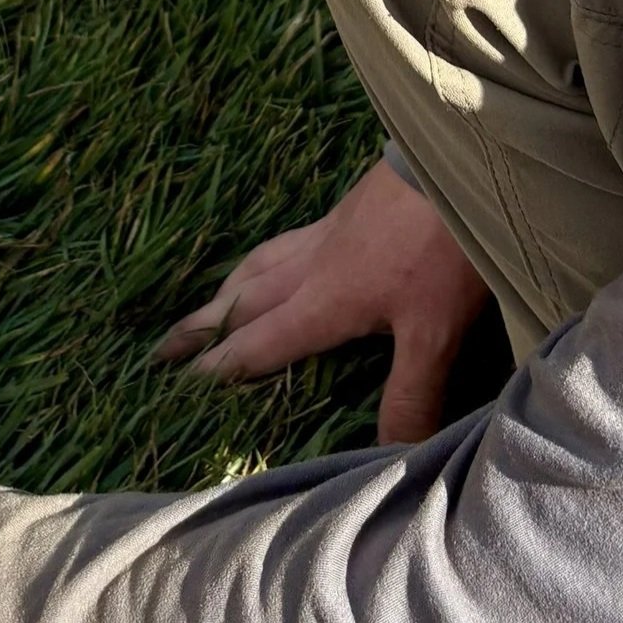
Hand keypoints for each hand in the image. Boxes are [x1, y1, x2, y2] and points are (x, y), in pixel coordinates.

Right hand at [156, 157, 491, 443]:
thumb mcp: (435, 332)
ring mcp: (327, 234)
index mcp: (323, 303)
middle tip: (161, 348)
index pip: (259, 343)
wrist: (461, 165)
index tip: (178, 383)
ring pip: (260, 264)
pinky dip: (264, 258)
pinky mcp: (347, 209)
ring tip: (208, 303)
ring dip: (227, 289)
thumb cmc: (445, 250)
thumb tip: (389, 456)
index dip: (220, 366)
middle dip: (201, 328)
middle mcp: (312, 268)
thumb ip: (410, 394)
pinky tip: (278, 258)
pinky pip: (286, 241)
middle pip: (243, 301)